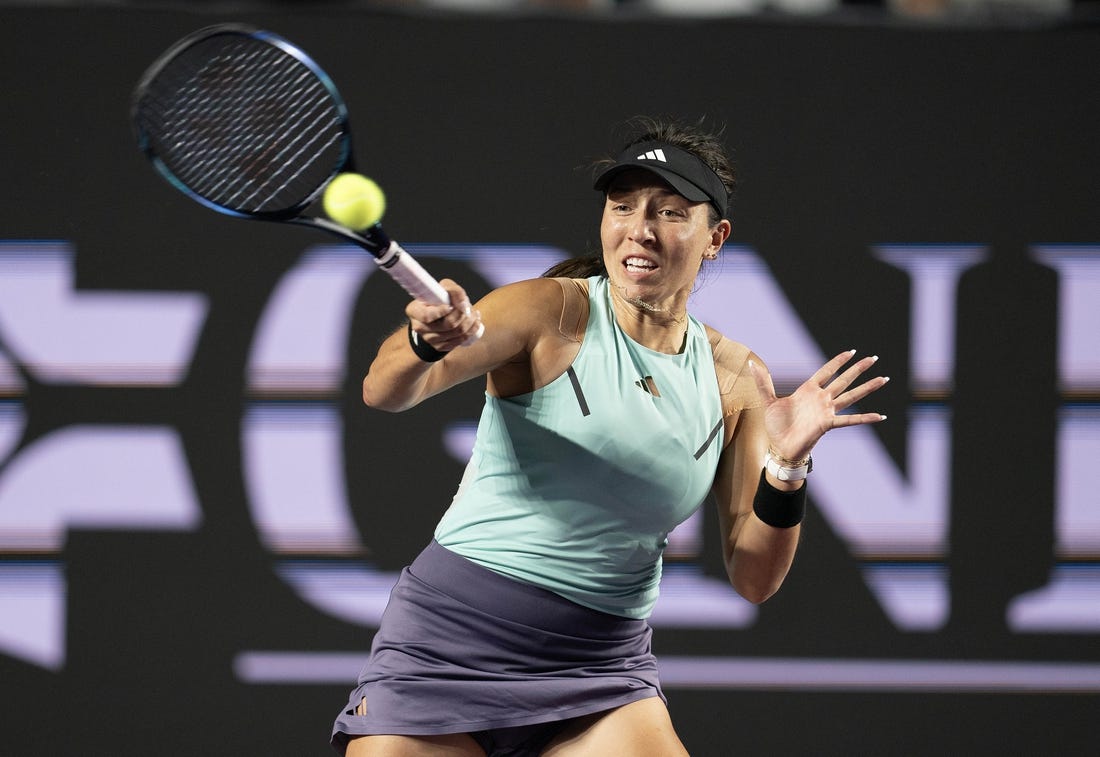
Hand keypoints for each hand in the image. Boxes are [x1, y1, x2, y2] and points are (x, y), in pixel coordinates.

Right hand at [405, 279, 482, 351]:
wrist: (438, 315)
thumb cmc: (439, 299)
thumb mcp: (443, 288)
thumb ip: (453, 290)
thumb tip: (462, 300)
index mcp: (414, 311)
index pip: (427, 316)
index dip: (441, 312)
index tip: (451, 306)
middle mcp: (419, 327)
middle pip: (447, 325)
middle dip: (463, 314)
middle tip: (468, 306)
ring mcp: (429, 339)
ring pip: (456, 333)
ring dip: (470, 322)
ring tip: (473, 313)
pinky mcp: (440, 347)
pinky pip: (459, 341)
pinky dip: (471, 331)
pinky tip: (474, 322)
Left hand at [749, 349, 887, 461]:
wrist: (780, 447)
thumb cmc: (776, 426)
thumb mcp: (768, 401)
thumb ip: (763, 382)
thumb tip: (751, 363)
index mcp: (808, 390)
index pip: (827, 371)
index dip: (838, 361)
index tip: (852, 351)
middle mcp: (821, 399)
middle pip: (843, 380)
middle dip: (858, 369)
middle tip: (874, 358)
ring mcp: (826, 411)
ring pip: (851, 396)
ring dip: (867, 387)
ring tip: (884, 378)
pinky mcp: (828, 424)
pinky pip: (850, 420)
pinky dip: (865, 418)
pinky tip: (880, 416)